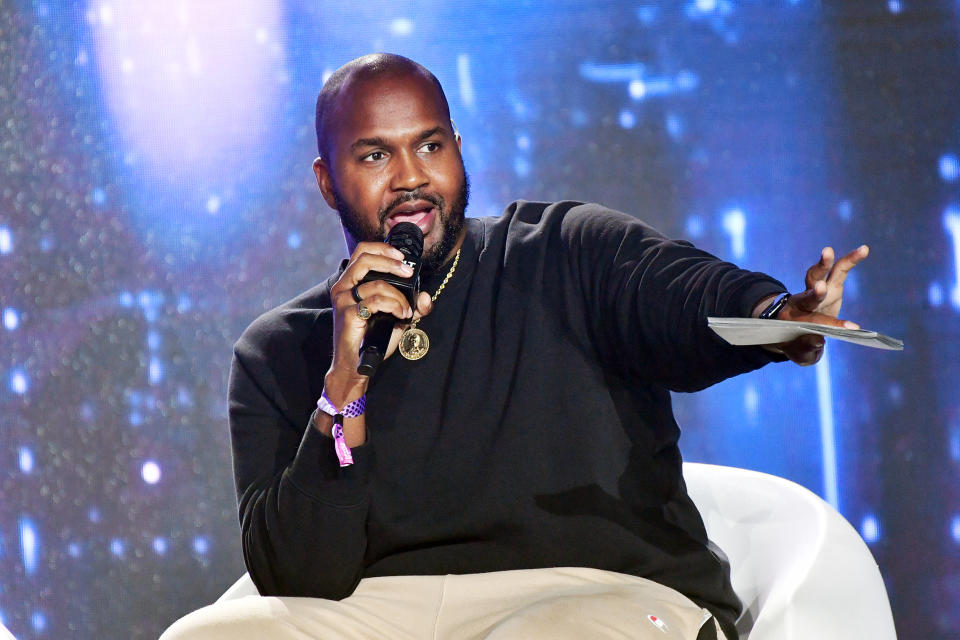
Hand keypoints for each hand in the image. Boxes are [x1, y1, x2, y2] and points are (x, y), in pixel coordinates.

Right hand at [326, 241, 432, 404]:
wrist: (356, 364)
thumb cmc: (371, 338)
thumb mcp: (396, 318)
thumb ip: (413, 306)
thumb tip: (426, 297)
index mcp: (350, 282)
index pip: (362, 251)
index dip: (383, 248)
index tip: (403, 257)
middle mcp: (343, 287)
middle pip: (365, 259)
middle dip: (391, 262)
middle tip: (408, 273)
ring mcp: (344, 300)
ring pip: (376, 284)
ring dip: (399, 296)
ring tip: (407, 311)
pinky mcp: (348, 314)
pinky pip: (376, 301)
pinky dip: (394, 306)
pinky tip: (401, 316)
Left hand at [759, 245, 868, 365]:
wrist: (790, 326)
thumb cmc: (796, 343)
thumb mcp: (800, 352)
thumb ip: (807, 348)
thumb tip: (819, 341)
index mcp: (794, 321)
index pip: (813, 322)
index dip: (831, 325)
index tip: (852, 329)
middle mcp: (803, 302)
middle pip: (807, 295)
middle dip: (815, 293)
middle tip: (820, 288)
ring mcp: (815, 291)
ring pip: (817, 275)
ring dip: (823, 264)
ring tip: (827, 251)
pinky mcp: (829, 284)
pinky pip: (839, 269)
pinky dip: (850, 259)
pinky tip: (864, 249)